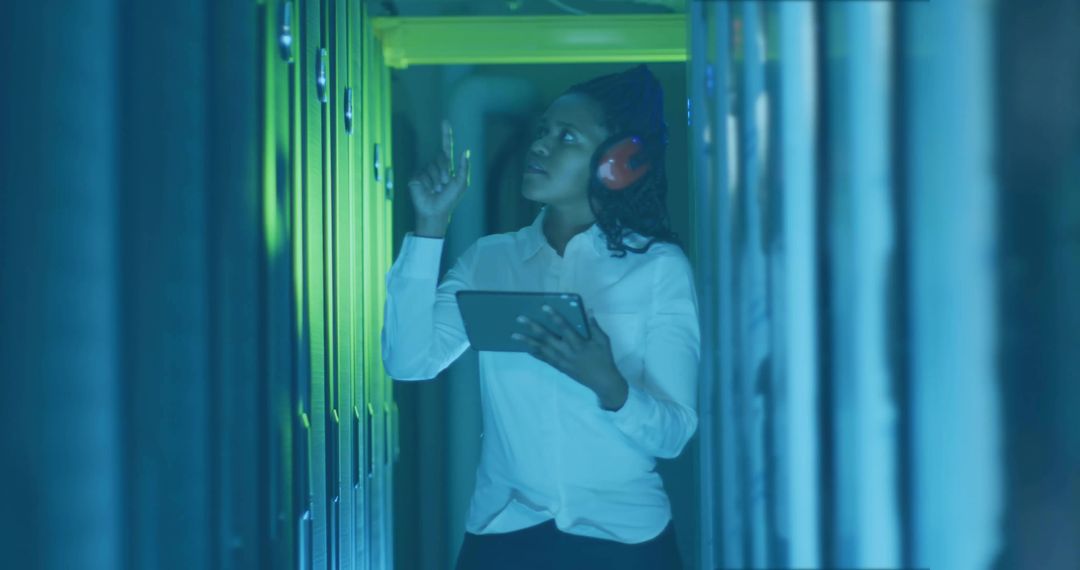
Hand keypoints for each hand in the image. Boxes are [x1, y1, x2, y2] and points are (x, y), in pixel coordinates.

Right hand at [407, 119, 470, 224]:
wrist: (435, 211)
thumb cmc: (449, 200)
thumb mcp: (461, 184)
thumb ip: (464, 168)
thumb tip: (465, 151)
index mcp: (447, 167)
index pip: (446, 147)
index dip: (446, 135)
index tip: (445, 122)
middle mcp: (435, 167)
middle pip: (440, 157)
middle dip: (444, 170)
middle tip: (444, 184)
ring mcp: (425, 171)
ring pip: (431, 166)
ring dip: (436, 180)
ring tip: (436, 190)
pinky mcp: (416, 177)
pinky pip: (422, 174)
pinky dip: (427, 183)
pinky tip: (427, 190)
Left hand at [512, 306, 628, 409]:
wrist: (603, 382)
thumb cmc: (604, 359)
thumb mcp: (603, 341)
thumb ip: (594, 326)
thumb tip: (588, 310)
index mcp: (579, 344)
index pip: (564, 328)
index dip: (554, 317)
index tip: (544, 307)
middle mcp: (567, 352)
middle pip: (547, 338)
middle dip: (533, 327)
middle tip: (520, 318)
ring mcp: (562, 361)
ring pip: (542, 349)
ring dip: (528, 342)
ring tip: (514, 335)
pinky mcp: (560, 367)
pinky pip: (545, 359)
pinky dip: (535, 353)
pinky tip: (526, 348)